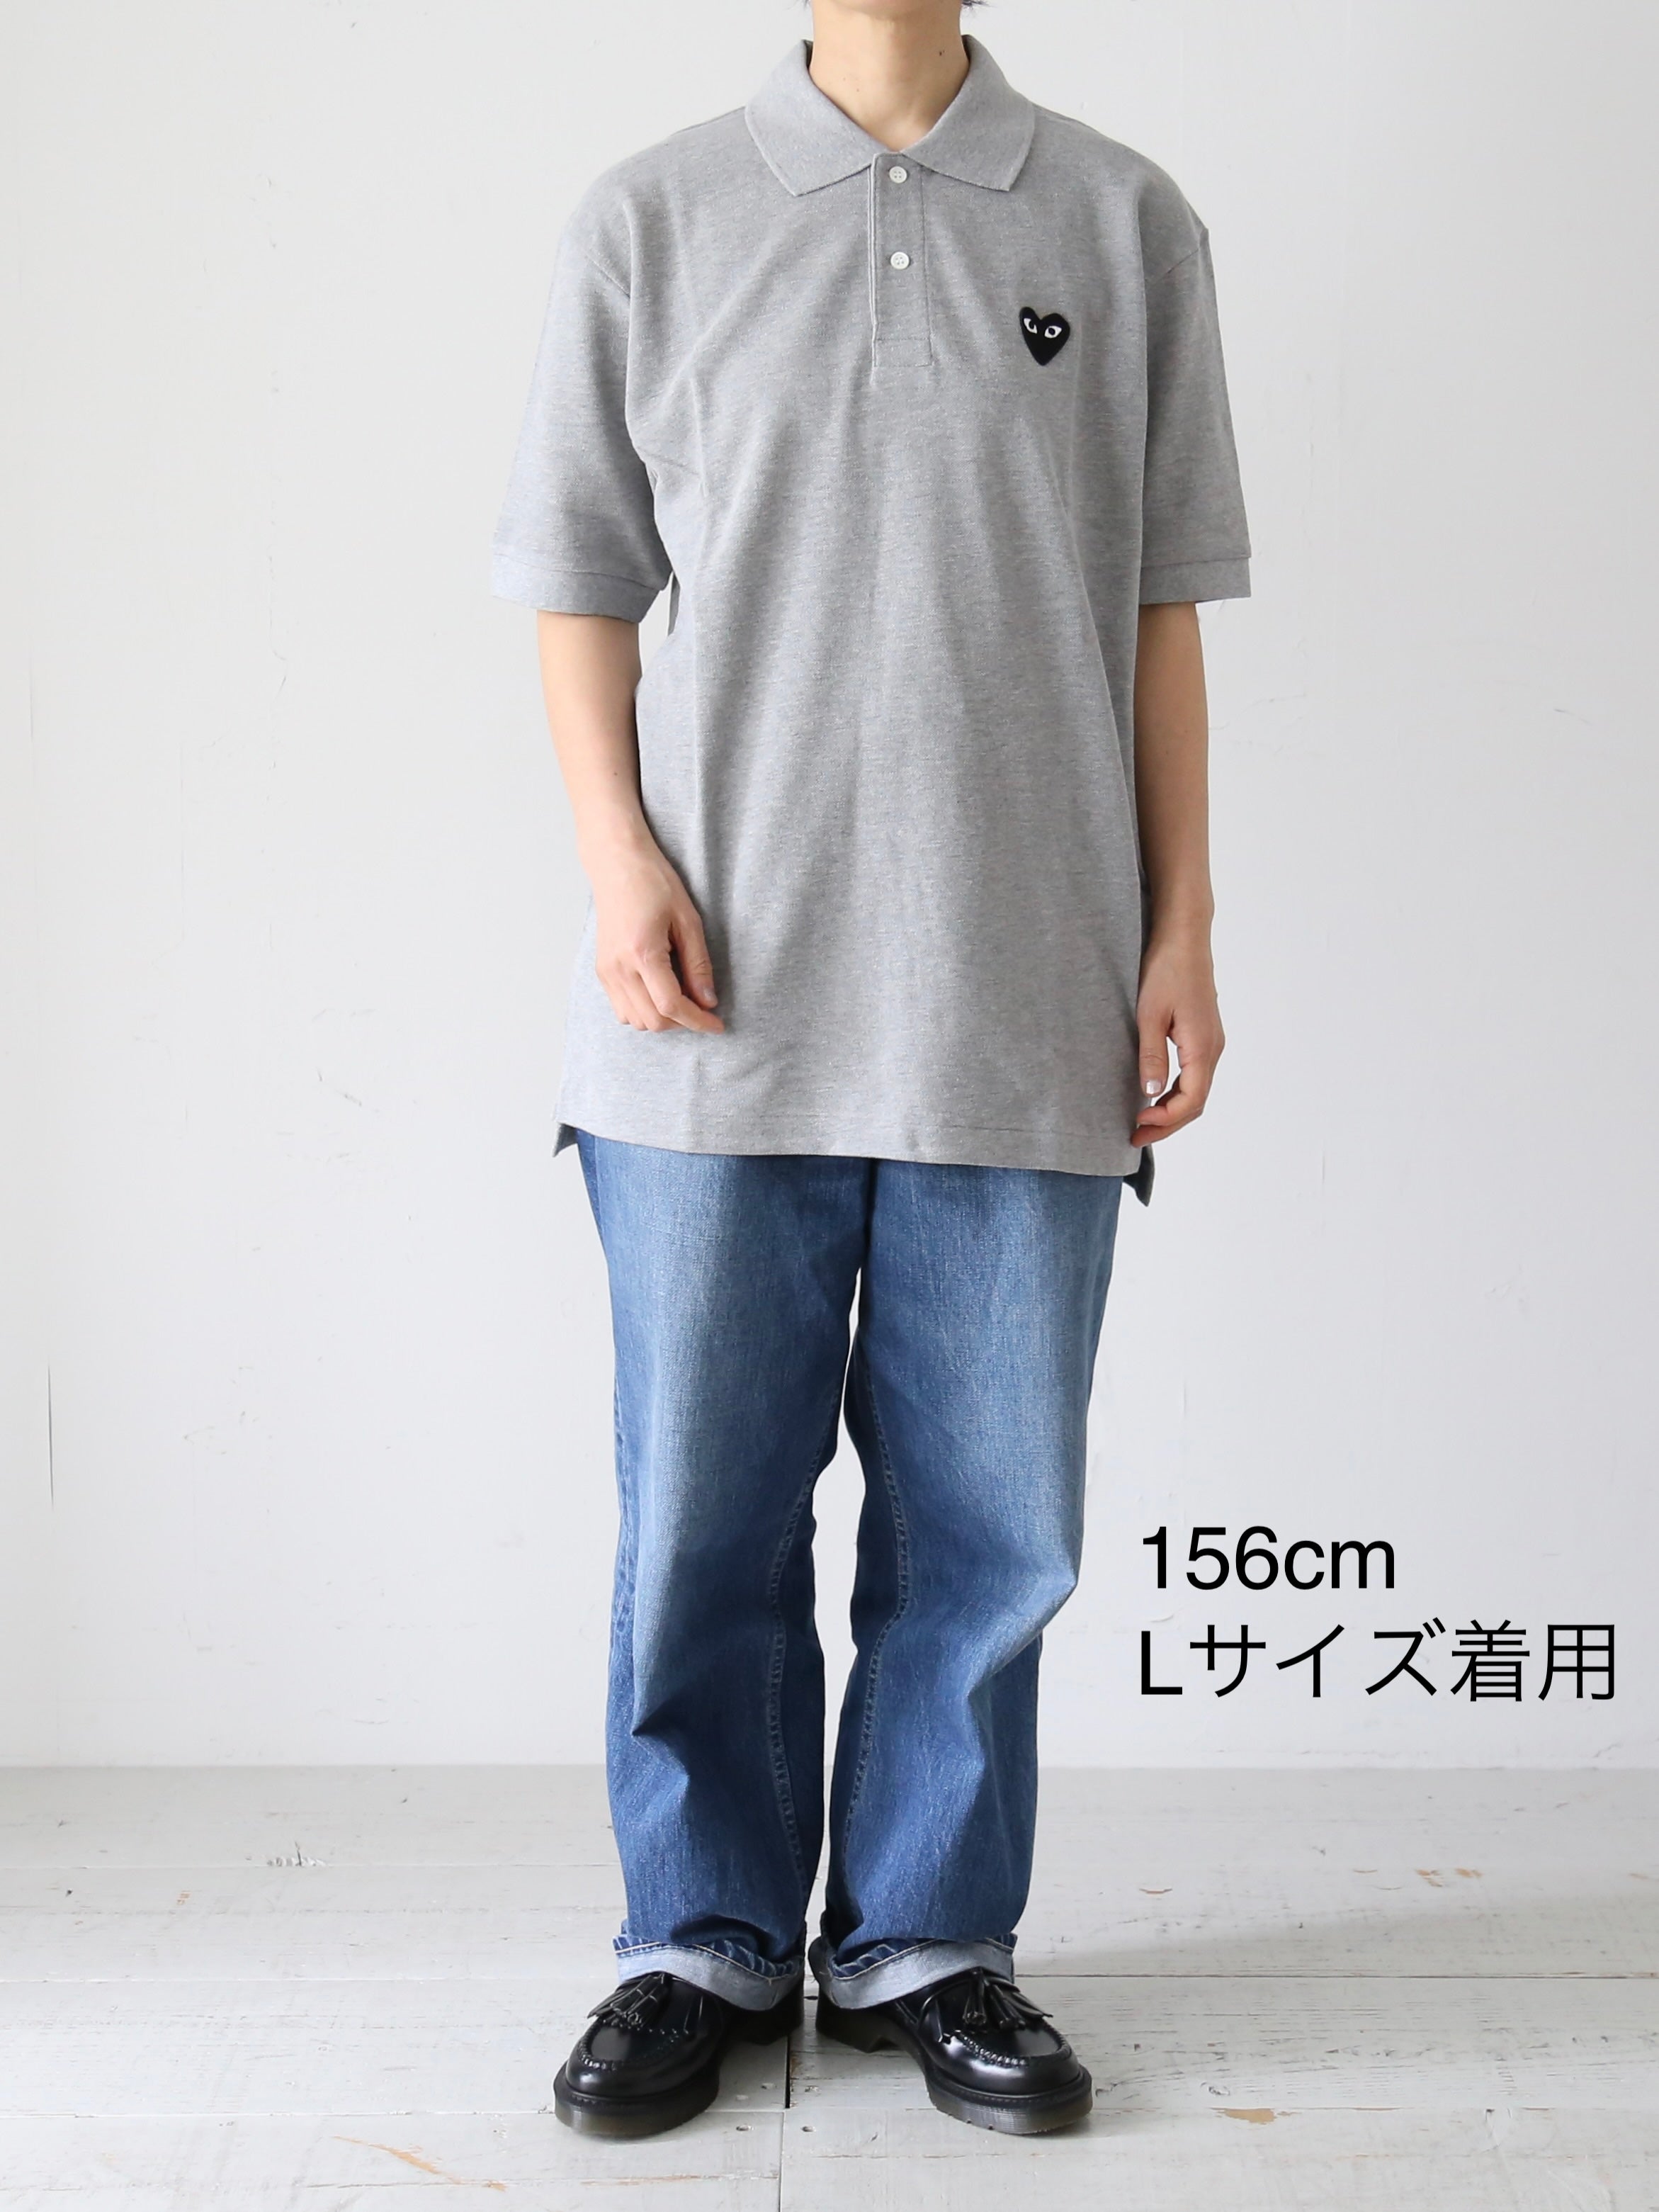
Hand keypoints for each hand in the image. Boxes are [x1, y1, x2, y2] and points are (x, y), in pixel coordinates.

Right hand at [588, 830, 723, 1034]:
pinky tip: (660, 993)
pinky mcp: (602, 970)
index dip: (698, 1021)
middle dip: (682, 1022)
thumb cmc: (654, 884)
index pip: (671, 1006)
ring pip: (635, 1020)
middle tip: (703, 1008)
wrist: (617, 865)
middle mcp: (619, 968)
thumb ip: (698, 964)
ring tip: (682, 998)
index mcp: (643, 953)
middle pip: (653, 1020)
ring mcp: (607, 971)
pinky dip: (644, 1011)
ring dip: (662, 1019)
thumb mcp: (688, 920)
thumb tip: (708, 1001)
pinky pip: (622, 1009)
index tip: (717, 1025)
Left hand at [1133, 927, 1222, 1143]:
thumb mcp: (1150, 1014)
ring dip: (1171, 1110)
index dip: (1165, 1120)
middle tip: (1135, 1136)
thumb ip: (1151, 1055)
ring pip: (1196, 1090)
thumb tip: (1151, 1093)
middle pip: (1196, 1102)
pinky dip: (1176, 1093)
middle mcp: (1213, 1049)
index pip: (1192, 1101)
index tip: (1137, 1126)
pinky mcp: (1203, 1035)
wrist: (1183, 938)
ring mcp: (1211, 1042)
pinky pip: (1194, 1075)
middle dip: (1167, 1124)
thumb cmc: (1166, 969)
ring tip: (1142, 1121)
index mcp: (1203, 1047)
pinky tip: (1154, 1094)